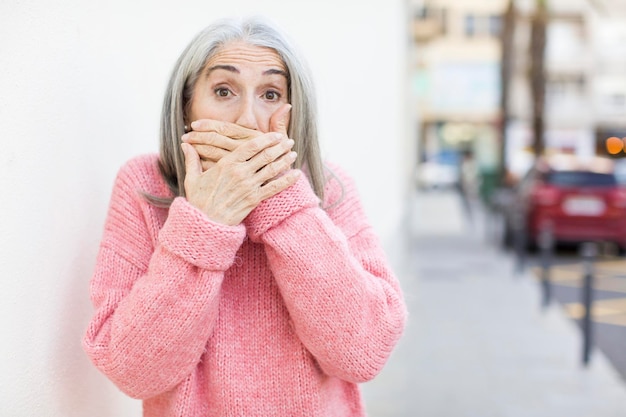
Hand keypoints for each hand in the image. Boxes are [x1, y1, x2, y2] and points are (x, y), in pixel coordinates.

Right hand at [181, 132, 299, 225]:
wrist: (205, 224)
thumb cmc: (198, 201)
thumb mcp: (192, 178)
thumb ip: (192, 159)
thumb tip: (185, 145)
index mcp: (227, 164)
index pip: (251, 146)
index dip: (266, 138)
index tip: (276, 134)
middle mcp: (240, 173)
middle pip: (265, 155)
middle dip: (279, 146)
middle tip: (289, 140)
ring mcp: (249, 186)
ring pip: (272, 169)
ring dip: (285, 160)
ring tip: (294, 153)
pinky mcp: (254, 200)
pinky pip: (274, 188)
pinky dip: (287, 180)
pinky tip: (296, 174)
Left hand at [182, 104, 291, 169]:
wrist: (284, 188)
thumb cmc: (282, 161)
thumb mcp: (282, 141)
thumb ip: (279, 123)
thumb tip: (286, 105)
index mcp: (250, 139)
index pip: (224, 129)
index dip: (208, 125)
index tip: (195, 124)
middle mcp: (242, 152)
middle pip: (215, 141)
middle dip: (198, 137)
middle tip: (186, 134)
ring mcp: (237, 167)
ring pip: (213, 155)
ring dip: (198, 148)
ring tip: (188, 143)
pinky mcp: (232, 177)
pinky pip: (216, 171)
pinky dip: (203, 164)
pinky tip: (196, 160)